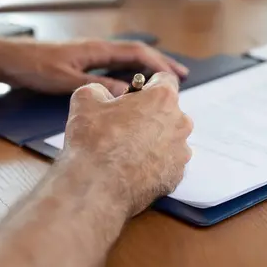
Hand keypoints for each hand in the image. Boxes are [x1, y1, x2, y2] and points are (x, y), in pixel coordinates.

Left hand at [0, 39, 189, 96]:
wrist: (10, 60)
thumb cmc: (35, 66)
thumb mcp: (67, 80)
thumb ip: (97, 86)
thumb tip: (127, 93)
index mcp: (96, 49)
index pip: (136, 52)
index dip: (158, 64)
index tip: (175, 77)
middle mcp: (97, 50)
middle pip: (137, 54)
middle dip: (160, 66)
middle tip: (181, 78)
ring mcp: (92, 57)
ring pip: (128, 61)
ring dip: (147, 72)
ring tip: (164, 84)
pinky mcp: (85, 65)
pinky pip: (116, 68)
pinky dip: (131, 77)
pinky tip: (135, 89)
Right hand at [61, 73, 192, 215]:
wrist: (96, 186)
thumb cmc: (93, 141)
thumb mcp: (85, 100)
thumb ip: (100, 89)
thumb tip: (103, 95)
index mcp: (163, 98)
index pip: (165, 80)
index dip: (147, 86)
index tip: (135, 95)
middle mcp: (180, 123)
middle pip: (168, 112)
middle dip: (150, 115)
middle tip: (124, 126)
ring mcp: (181, 152)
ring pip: (169, 139)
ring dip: (153, 141)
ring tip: (126, 151)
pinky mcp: (176, 176)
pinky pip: (167, 164)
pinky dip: (154, 165)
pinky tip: (132, 169)